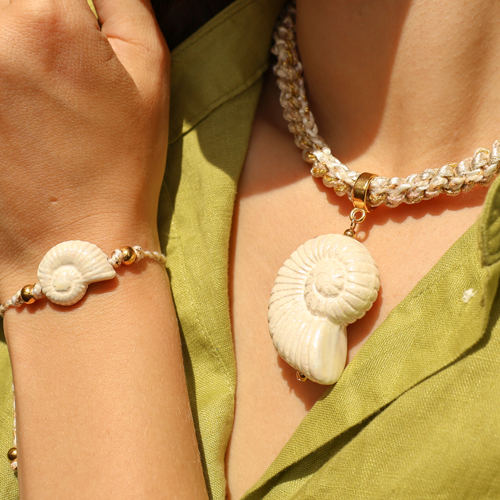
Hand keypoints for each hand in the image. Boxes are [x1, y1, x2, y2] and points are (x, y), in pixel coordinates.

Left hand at [0, 0, 168, 292]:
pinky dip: (1, 70)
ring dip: (10, 42)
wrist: (71, 241)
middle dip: (28, 20)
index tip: (67, 29)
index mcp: (46, 19)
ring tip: (31, 80)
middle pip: (9, 4)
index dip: (61, 5)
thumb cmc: (118, 164)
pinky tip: (16, 102)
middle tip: (49, 55)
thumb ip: (124, 0)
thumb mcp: (150, 75)